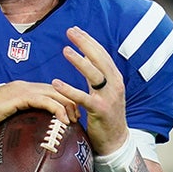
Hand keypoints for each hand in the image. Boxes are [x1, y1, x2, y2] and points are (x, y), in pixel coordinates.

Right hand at [0, 81, 76, 141]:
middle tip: (77, 119)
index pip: (49, 92)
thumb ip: (9, 133)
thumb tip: (11, 151)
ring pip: (56, 93)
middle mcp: (26, 87)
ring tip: (73, 121)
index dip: (62, 102)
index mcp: (22, 91)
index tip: (69, 117)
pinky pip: (46, 100)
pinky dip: (58, 109)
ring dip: (68, 106)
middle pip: (57, 90)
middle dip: (71, 103)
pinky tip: (63, 120)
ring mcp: (24, 90)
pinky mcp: (21, 96)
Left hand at [53, 26, 127, 155]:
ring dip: (79, 62)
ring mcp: (109, 98)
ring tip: (65, 50)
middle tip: (70, 31)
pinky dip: (69, 90)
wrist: (116, 141)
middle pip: (99, 59)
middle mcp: (115, 85)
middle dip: (85, 44)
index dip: (89, 41)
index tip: (76, 30)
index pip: (101, 55)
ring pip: (94, 75)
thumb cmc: (106, 116)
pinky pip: (83, 99)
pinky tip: (56, 83)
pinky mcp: (100, 111)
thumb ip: (95, 77)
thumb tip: (82, 58)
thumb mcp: (102, 92)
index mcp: (114, 79)